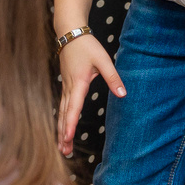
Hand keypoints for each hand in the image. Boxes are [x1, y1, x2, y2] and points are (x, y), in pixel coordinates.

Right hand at [57, 34, 123, 153]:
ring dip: (61, 130)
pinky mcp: (66, 86)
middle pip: (64, 115)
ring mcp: (66, 88)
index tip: (69, 138)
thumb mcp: (103, 60)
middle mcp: (69, 88)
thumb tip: (123, 94)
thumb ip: (113, 78)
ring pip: (62, 113)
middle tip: (65, 152)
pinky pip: (63, 107)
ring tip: (62, 147)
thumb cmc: (86, 46)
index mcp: (78, 83)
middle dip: (64, 135)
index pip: (73, 108)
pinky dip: (62, 120)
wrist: (70, 33)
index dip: (71, 124)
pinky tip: (63, 130)